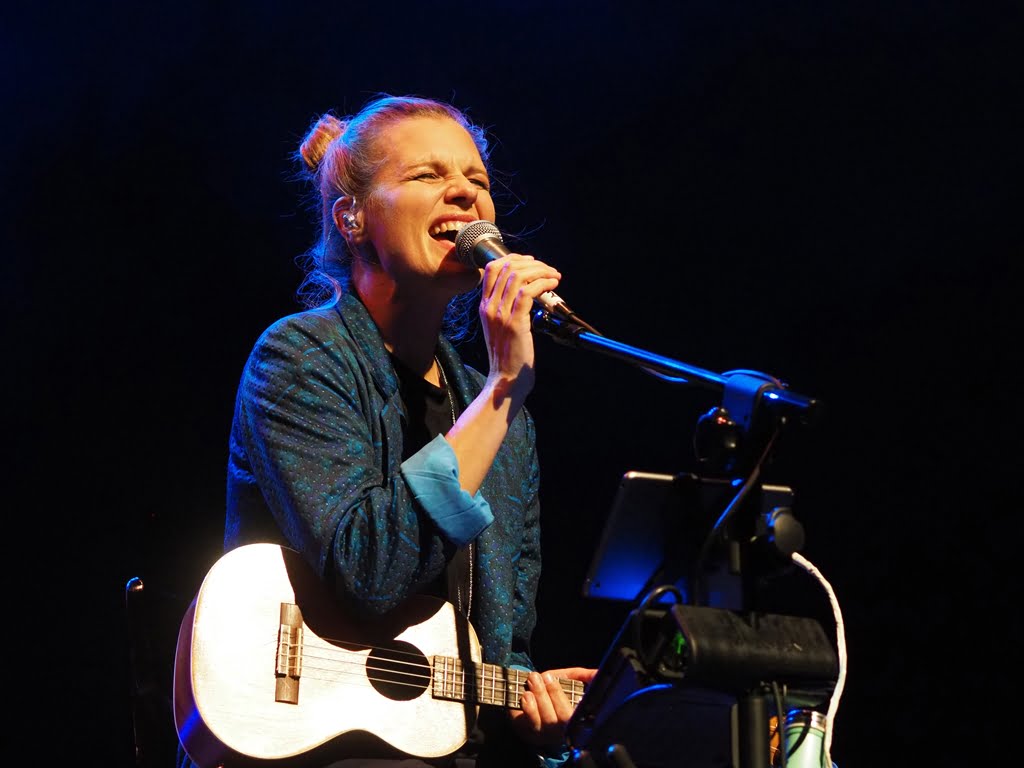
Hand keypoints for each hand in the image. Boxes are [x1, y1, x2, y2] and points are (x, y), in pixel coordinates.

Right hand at [478, 254, 560, 397]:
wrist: (507, 379)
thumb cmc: (508, 356)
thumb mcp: (500, 327)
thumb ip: (505, 308)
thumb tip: (525, 289)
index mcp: (484, 306)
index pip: (491, 268)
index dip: (513, 259)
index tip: (530, 262)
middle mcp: (489, 307)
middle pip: (507, 268)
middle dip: (532, 263)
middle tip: (548, 269)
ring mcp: (501, 314)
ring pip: (519, 276)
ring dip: (541, 271)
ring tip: (554, 276)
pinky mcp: (515, 322)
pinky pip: (528, 292)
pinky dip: (543, 284)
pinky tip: (553, 285)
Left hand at [508, 666, 597, 750]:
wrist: (530, 699)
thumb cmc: (554, 690)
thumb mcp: (571, 680)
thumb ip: (585, 676)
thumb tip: (599, 674)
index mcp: (579, 718)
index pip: (583, 714)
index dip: (576, 702)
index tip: (568, 684)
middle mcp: (566, 730)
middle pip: (563, 718)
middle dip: (554, 694)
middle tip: (545, 677)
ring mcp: (549, 734)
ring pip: (547, 721)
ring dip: (540, 698)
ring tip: (534, 680)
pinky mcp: (531, 734)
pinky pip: (531, 724)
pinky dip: (529, 708)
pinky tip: (526, 695)